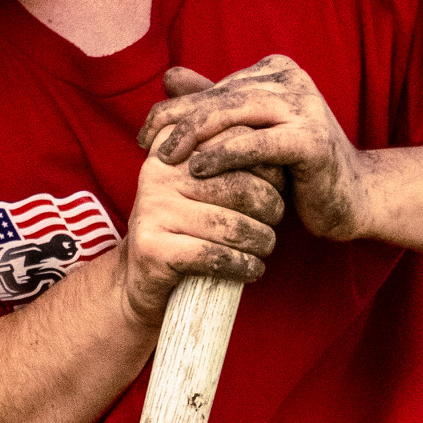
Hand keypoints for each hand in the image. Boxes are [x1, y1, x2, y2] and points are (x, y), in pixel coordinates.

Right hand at [117, 142, 281, 330]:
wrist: (140, 279)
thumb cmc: (185, 229)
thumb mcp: (201, 187)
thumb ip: (230, 162)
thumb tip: (282, 156)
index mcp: (171, 148)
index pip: (235, 143)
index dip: (268, 168)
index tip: (276, 188)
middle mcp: (158, 174)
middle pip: (240, 185)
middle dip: (270, 208)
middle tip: (273, 223)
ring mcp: (152, 211)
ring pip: (232, 225)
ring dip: (261, 241)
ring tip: (263, 247)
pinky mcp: (152, 248)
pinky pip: (215, 256)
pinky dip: (242, 266)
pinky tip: (251, 269)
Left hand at [138, 58, 374, 243]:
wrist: (351, 197)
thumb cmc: (296, 169)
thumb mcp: (251, 134)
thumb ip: (214, 104)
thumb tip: (169, 77)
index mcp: (275, 72)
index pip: (213, 88)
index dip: (173, 109)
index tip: (143, 135)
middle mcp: (291, 81)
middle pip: (220, 97)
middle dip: (177, 120)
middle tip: (144, 144)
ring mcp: (305, 107)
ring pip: (235, 114)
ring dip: (194, 135)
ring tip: (165, 157)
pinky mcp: (311, 140)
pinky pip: (257, 144)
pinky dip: (223, 155)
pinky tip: (197, 169)